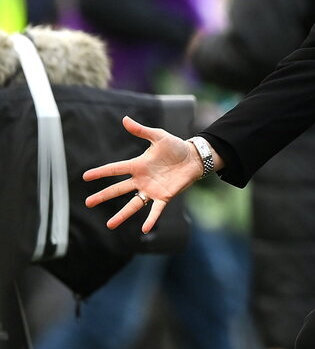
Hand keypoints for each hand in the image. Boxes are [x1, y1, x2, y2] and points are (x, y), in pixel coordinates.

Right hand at [83, 115, 204, 232]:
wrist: (193, 158)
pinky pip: (155, 210)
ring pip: (133, 204)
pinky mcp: (164, 197)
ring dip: (122, 214)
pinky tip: (144, 228)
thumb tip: (125, 119)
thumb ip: (142, 131)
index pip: (115, 169)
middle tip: (88, 202)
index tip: (86, 177)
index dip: (101, 172)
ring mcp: (152, 190)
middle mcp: (141, 180)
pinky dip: (151, 219)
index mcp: (138, 165)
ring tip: (110, 225)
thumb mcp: (158, 136)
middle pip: (118, 189)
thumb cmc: (175, 147)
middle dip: (103, 196)